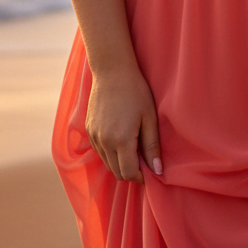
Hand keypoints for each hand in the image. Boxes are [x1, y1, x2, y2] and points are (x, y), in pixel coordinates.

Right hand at [80, 65, 162, 182]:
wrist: (112, 70)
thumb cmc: (135, 91)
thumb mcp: (149, 117)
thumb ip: (152, 146)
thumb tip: (158, 170)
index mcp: (121, 140)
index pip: (128, 173)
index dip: (140, 176)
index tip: (150, 170)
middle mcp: (104, 141)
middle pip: (116, 172)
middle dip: (130, 171)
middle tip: (143, 160)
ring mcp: (94, 136)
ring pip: (107, 163)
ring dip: (120, 163)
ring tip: (133, 148)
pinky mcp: (89, 129)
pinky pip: (100, 151)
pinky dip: (110, 153)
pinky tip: (121, 138)